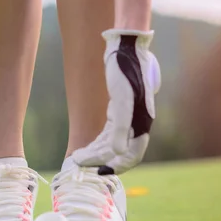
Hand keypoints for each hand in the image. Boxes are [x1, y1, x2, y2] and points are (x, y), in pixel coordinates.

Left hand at [73, 31, 160, 174]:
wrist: (126, 48)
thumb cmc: (125, 71)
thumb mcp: (122, 99)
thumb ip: (121, 128)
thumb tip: (117, 152)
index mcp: (143, 123)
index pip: (133, 155)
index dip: (117, 167)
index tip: (98, 172)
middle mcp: (139, 122)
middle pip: (121, 152)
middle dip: (101, 160)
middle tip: (80, 163)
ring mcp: (130, 116)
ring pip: (114, 144)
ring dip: (97, 152)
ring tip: (78, 157)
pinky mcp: (120, 109)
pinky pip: (110, 133)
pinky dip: (99, 142)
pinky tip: (87, 146)